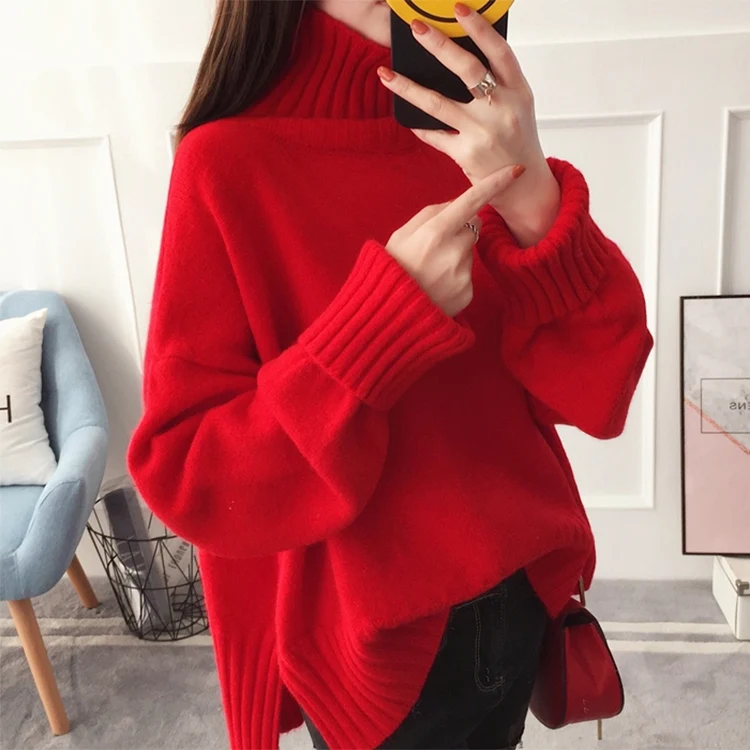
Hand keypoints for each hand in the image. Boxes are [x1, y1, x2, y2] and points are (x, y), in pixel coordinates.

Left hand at [377, 2, 559, 246]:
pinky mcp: (465, 154)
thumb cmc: (518, 141)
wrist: (524, 187)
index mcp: (519, 92)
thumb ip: (497, 82)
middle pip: (466, 70)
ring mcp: (482, 133)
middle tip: (416, 28)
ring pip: (437, 104)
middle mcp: (501, 110)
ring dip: (407, 87)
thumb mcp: (518, 106)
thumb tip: (457, 55)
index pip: (499, 52)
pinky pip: (434, 134)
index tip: (457, 8)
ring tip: (385, 73)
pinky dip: (419, 125)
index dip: (479, 27)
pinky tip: (405, 115)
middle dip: (439, 45)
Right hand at [385, 164, 524, 316]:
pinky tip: (438, 284)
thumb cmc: (392, 269)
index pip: (472, 200)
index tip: (516, 170)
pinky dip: (456, 276)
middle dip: (462, 228)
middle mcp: (454, 251)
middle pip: (475, 225)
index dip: (495, 183)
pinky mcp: (468, 292)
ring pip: (470, 250)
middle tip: (435, 245)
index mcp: (436, 232)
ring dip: (457, 254)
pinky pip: (469, 273)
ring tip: (432, 270)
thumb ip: (431, 213)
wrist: (391, 313)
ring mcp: (463, 274)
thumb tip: (456, 203)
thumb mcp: (401, 234)